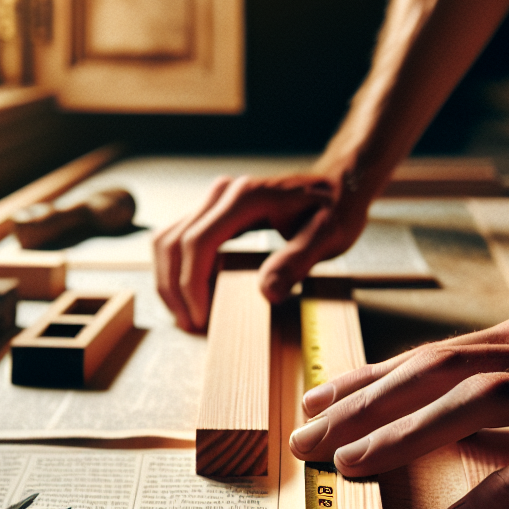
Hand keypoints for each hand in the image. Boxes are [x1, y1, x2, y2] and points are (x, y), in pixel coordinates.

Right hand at [152, 174, 367, 332]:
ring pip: (168, 239)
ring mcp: (216, 200)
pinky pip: (180, 238)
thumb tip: (268, 293)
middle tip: (190, 324)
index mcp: (248, 197)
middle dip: (174, 288)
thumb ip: (297, 262)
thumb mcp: (329, 236)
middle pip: (174, 241)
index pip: (198, 241)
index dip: (191, 283)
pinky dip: (178, 268)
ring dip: (169, 279)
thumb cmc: (336, 207)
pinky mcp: (215, 211)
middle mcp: (225, 193)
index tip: (200, 316)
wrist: (339, 184)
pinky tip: (194, 293)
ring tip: (187, 313)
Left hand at [287, 311, 508, 508]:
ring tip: (356, 469)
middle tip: (306, 441)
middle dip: (365, 405)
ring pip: (481, 401)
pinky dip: (504, 484)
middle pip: (439, 373)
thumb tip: (450, 439)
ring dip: (410, 435)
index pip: (433, 358)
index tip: (314, 409)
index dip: (368, 383)